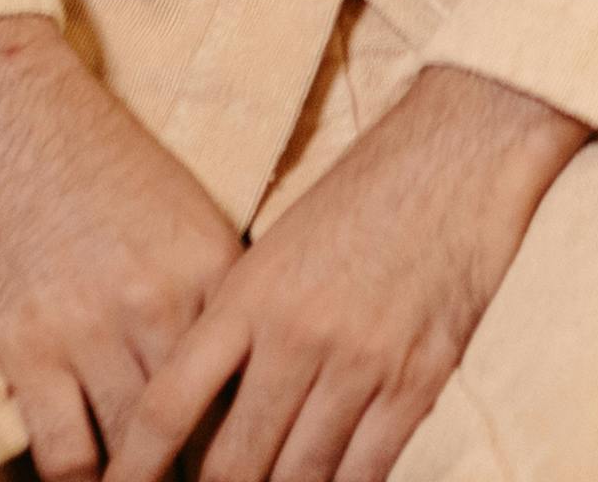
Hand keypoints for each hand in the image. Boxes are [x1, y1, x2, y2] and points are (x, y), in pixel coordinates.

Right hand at [0, 17, 241, 481]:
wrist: (14, 109)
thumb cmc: (103, 165)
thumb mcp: (187, 218)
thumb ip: (215, 293)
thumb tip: (246, 371)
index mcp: (218, 269)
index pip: (255, 381)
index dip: (257, 435)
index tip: (259, 464)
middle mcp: (165, 301)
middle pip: (203, 427)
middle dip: (207, 469)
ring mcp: (93, 325)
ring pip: (137, 450)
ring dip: (145, 480)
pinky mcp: (27, 344)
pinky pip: (65, 449)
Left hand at [104, 65, 588, 481]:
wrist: (462, 149)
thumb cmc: (362, 195)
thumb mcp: (276, 250)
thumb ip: (238, 328)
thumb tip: (202, 414)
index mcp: (248, 295)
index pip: (168, 407)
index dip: (135, 467)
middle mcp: (298, 335)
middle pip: (232, 461)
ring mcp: (362, 362)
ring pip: (299, 477)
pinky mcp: (420, 379)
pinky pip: (367, 471)